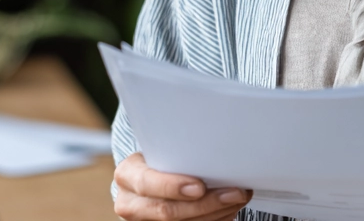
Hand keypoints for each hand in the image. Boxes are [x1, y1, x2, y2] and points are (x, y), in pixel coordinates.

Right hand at [113, 152, 252, 220]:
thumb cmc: (156, 161)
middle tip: (233, 194)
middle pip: (167, 211)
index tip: (199, 186)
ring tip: (236, 201)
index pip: (146, 183)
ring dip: (215, 215)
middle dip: (206, 204)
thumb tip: (214, 149)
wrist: (144, 181)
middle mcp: (130, 203)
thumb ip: (175, 152)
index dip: (172, 187)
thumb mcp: (157, 150)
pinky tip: (227, 212)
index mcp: (127, 175)